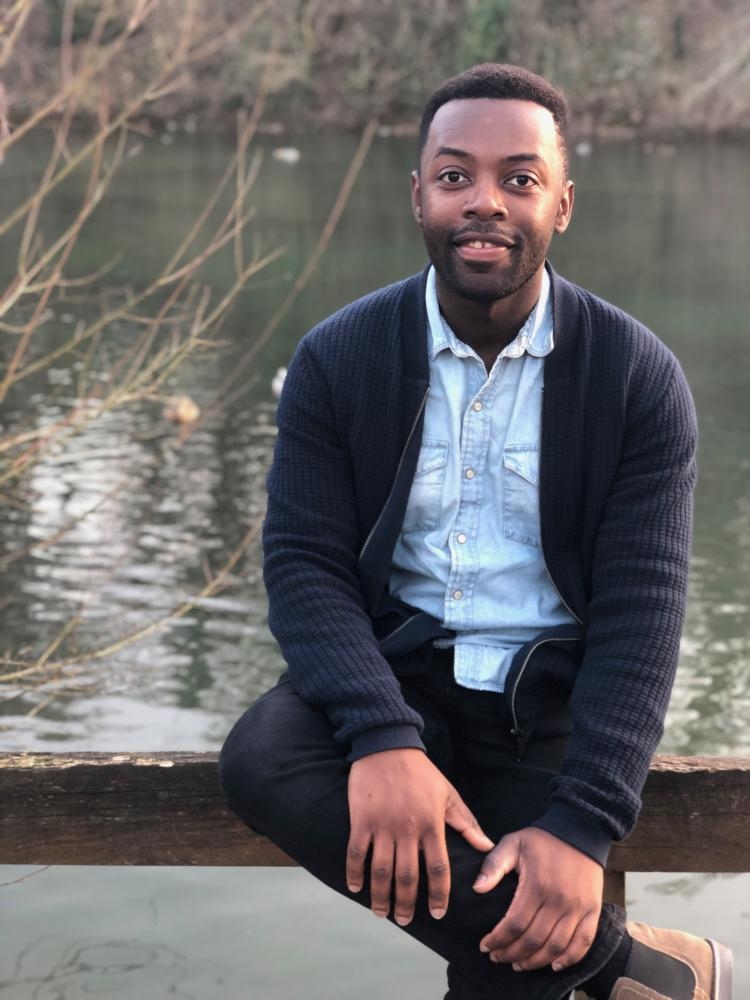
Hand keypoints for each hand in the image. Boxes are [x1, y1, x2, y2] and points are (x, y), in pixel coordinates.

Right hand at [346, 748, 493, 925]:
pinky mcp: (361, 820)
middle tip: (405, 921)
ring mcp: (382, 825)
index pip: (438, 869)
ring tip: (382, 912)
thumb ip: (466, 823)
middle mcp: (407, 829)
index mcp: (431, 824)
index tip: (439, 914)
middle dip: (407, 905)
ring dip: (381, 896)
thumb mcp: (448, 793)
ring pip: (381, 871)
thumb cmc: (421, 771)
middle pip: (408, 877)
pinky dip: (354, 874)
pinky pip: (356, 853)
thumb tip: (488, 846)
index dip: (439, 895)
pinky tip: (356, 888)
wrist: (387, 745)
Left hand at [473, 827, 602, 972]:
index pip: (514, 924)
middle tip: (497, 958)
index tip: (485, 946)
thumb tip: (477, 889)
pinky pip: (582, 944)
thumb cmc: (542, 839)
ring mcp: (578, 908)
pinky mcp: (592, 911)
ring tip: (518, 964)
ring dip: (535, 961)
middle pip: (533, 940)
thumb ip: (493, 865)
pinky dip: (569, 959)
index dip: (497, 940)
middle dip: (511, 954)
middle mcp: (558, 900)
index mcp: (536, 884)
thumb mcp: (513, 843)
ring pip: (555, 947)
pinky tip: (554, 965)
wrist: (580, 830)